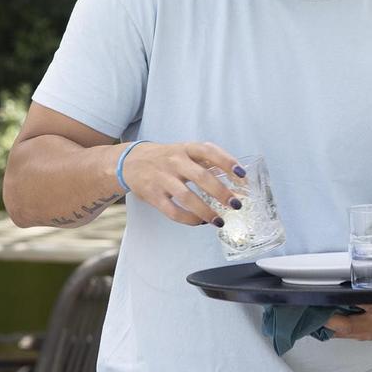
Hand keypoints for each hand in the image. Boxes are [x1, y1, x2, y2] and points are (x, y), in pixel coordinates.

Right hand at [120, 142, 244, 226]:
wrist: (130, 162)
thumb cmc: (166, 158)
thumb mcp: (184, 151)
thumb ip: (207, 161)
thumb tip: (237, 178)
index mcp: (186, 148)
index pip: (209, 151)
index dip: (227, 162)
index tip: (242, 175)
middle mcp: (175, 161)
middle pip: (201, 177)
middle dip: (221, 193)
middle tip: (236, 205)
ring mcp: (163, 178)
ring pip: (187, 197)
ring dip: (206, 211)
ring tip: (220, 221)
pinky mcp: (153, 195)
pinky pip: (173, 211)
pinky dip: (189, 219)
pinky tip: (200, 222)